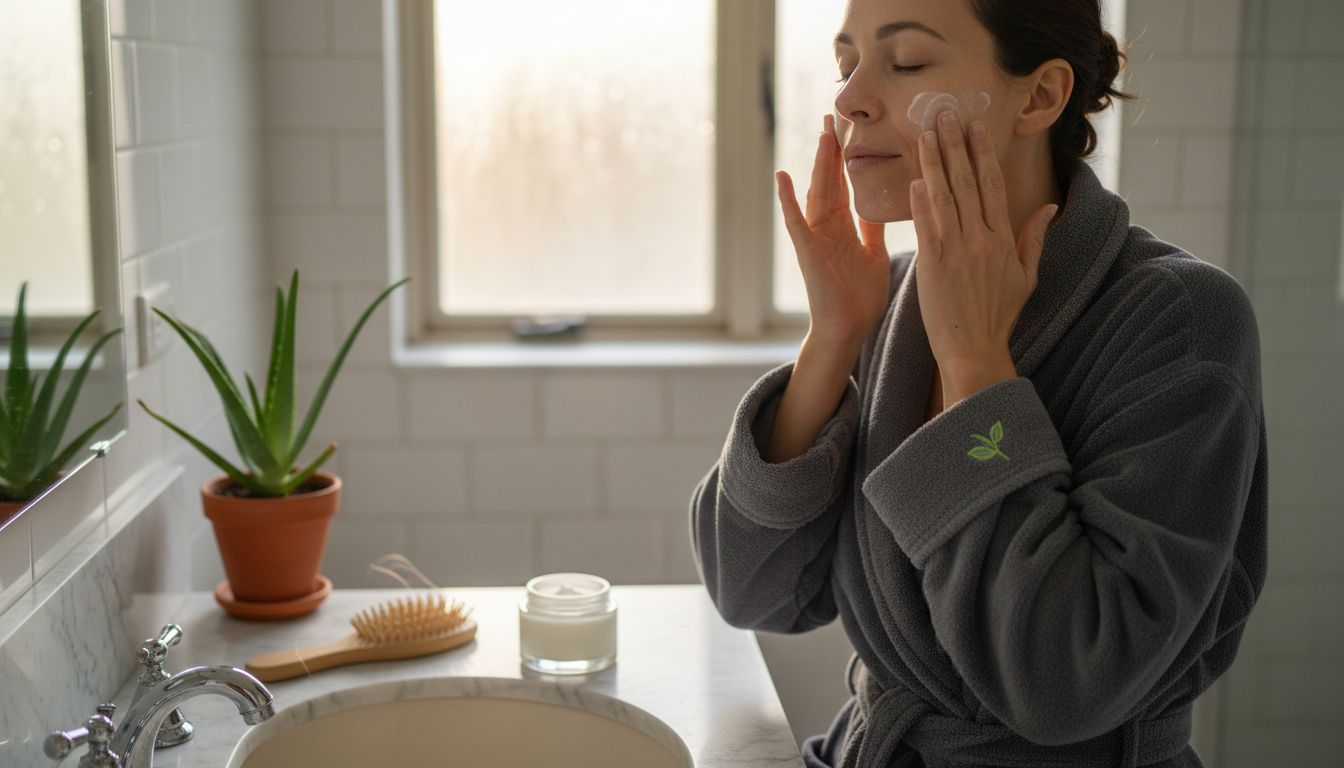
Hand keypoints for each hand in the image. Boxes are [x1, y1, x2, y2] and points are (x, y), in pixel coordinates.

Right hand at [776, 114, 891, 347]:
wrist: (849, 329)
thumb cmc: (859, 296)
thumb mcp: (874, 253)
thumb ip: (873, 227)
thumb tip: (883, 202)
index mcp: (844, 226)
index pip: (845, 183)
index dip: (846, 157)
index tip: (848, 128)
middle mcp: (827, 227)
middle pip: (830, 180)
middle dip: (831, 150)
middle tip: (832, 115)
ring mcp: (815, 237)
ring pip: (817, 193)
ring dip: (819, 164)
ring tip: (821, 134)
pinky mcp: (808, 252)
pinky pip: (797, 222)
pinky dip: (788, 200)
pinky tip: (782, 177)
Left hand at [910, 109, 1057, 369]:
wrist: (975, 349)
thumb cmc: (999, 315)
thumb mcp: (1026, 277)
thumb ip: (1034, 238)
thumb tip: (1048, 207)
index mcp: (1003, 239)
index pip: (993, 185)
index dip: (983, 152)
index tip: (975, 125)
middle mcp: (981, 240)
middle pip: (968, 182)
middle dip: (955, 145)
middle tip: (945, 113)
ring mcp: (956, 251)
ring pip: (945, 198)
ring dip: (934, 163)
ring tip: (925, 134)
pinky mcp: (933, 265)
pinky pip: (927, 226)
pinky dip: (920, 202)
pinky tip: (915, 179)